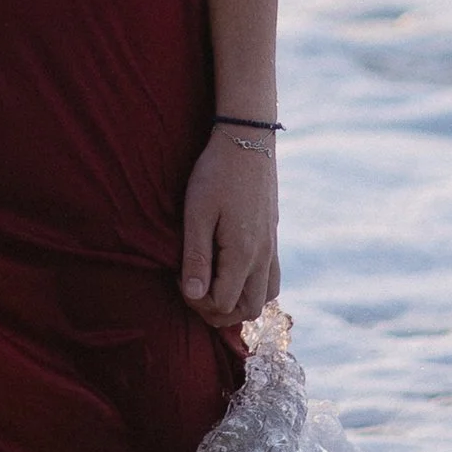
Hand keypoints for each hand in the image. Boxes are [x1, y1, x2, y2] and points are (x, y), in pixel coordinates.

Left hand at [179, 132, 279, 330]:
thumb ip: (196, 257)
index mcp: (243, 254)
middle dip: (218, 312)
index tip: (179, 275)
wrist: (247, 140)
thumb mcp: (197, 213)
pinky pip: (271, 279)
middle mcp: (263, 256)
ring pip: (264, 298)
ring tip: (212, 285)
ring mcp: (272, 248)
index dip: (195, 300)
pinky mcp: (273, 237)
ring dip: (238, 303)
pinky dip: (253, 288)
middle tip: (193, 290)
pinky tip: (231, 272)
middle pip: (247, 310)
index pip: (222, 303)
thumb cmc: (216, 174)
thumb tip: (194, 295)